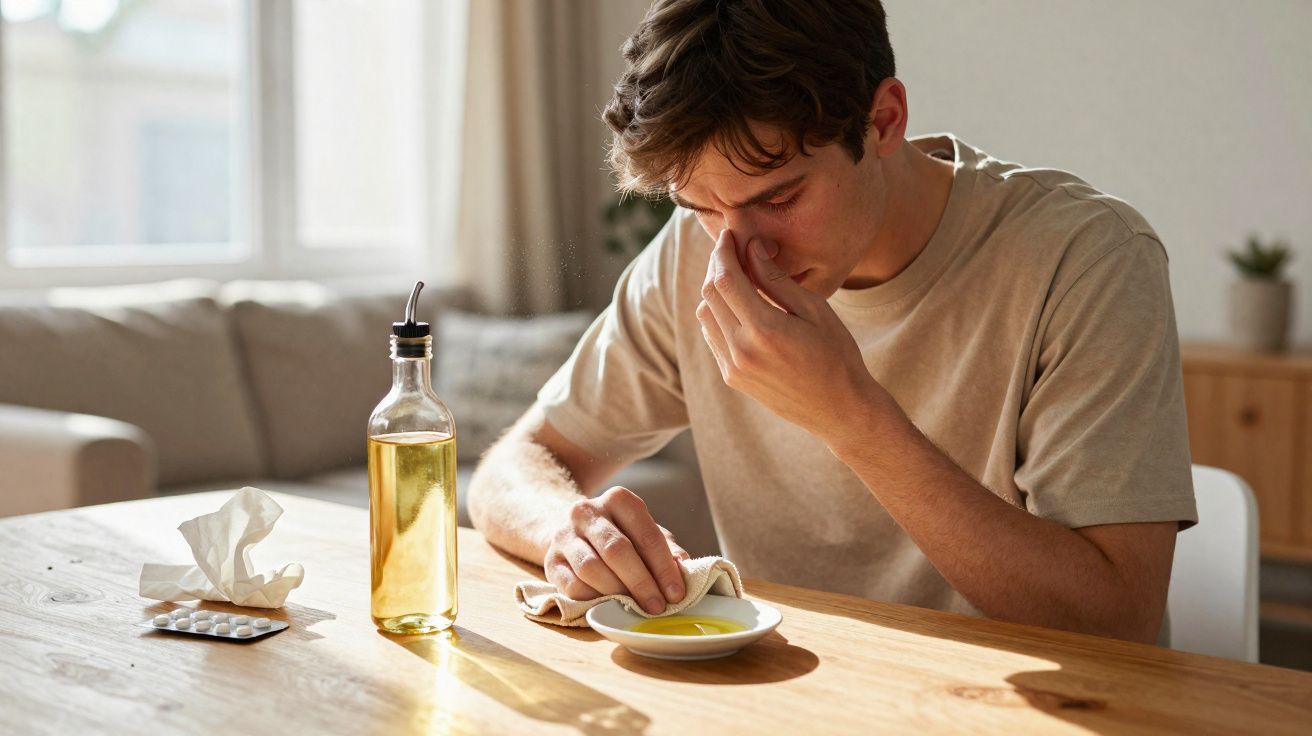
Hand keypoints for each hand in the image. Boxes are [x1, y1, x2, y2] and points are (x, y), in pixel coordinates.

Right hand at [543, 486, 689, 613]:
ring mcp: (565, 534)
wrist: (573, 531)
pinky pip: (572, 585)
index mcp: (618, 499)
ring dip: (617, 592)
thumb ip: (666, 549)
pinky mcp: (551, 560)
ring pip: (592, 568)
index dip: (663, 567)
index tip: (675, 593)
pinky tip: (608, 604)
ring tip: (634, 606)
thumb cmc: (619, 534)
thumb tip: (684, 568)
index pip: (646, 534)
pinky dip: (594, 599)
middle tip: (657, 606)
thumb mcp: (645, 533)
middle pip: (617, 550)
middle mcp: (588, 511)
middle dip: (641, 582)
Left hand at [696, 228, 888, 441]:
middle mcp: (741, 350)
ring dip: (715, 290)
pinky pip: (712, 336)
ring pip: (705, 315)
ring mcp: (733, 367)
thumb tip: (751, 248)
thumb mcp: (814, 310)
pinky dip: (717, 314)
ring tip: (737, 276)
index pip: (726, 279)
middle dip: (716, 266)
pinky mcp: (732, 377)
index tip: (728, 235)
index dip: (723, 251)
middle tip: (731, 250)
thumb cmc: (837, 354)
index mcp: (764, 330)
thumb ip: (777, 280)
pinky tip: (739, 305)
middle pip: (710, 294)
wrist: (840, 409)